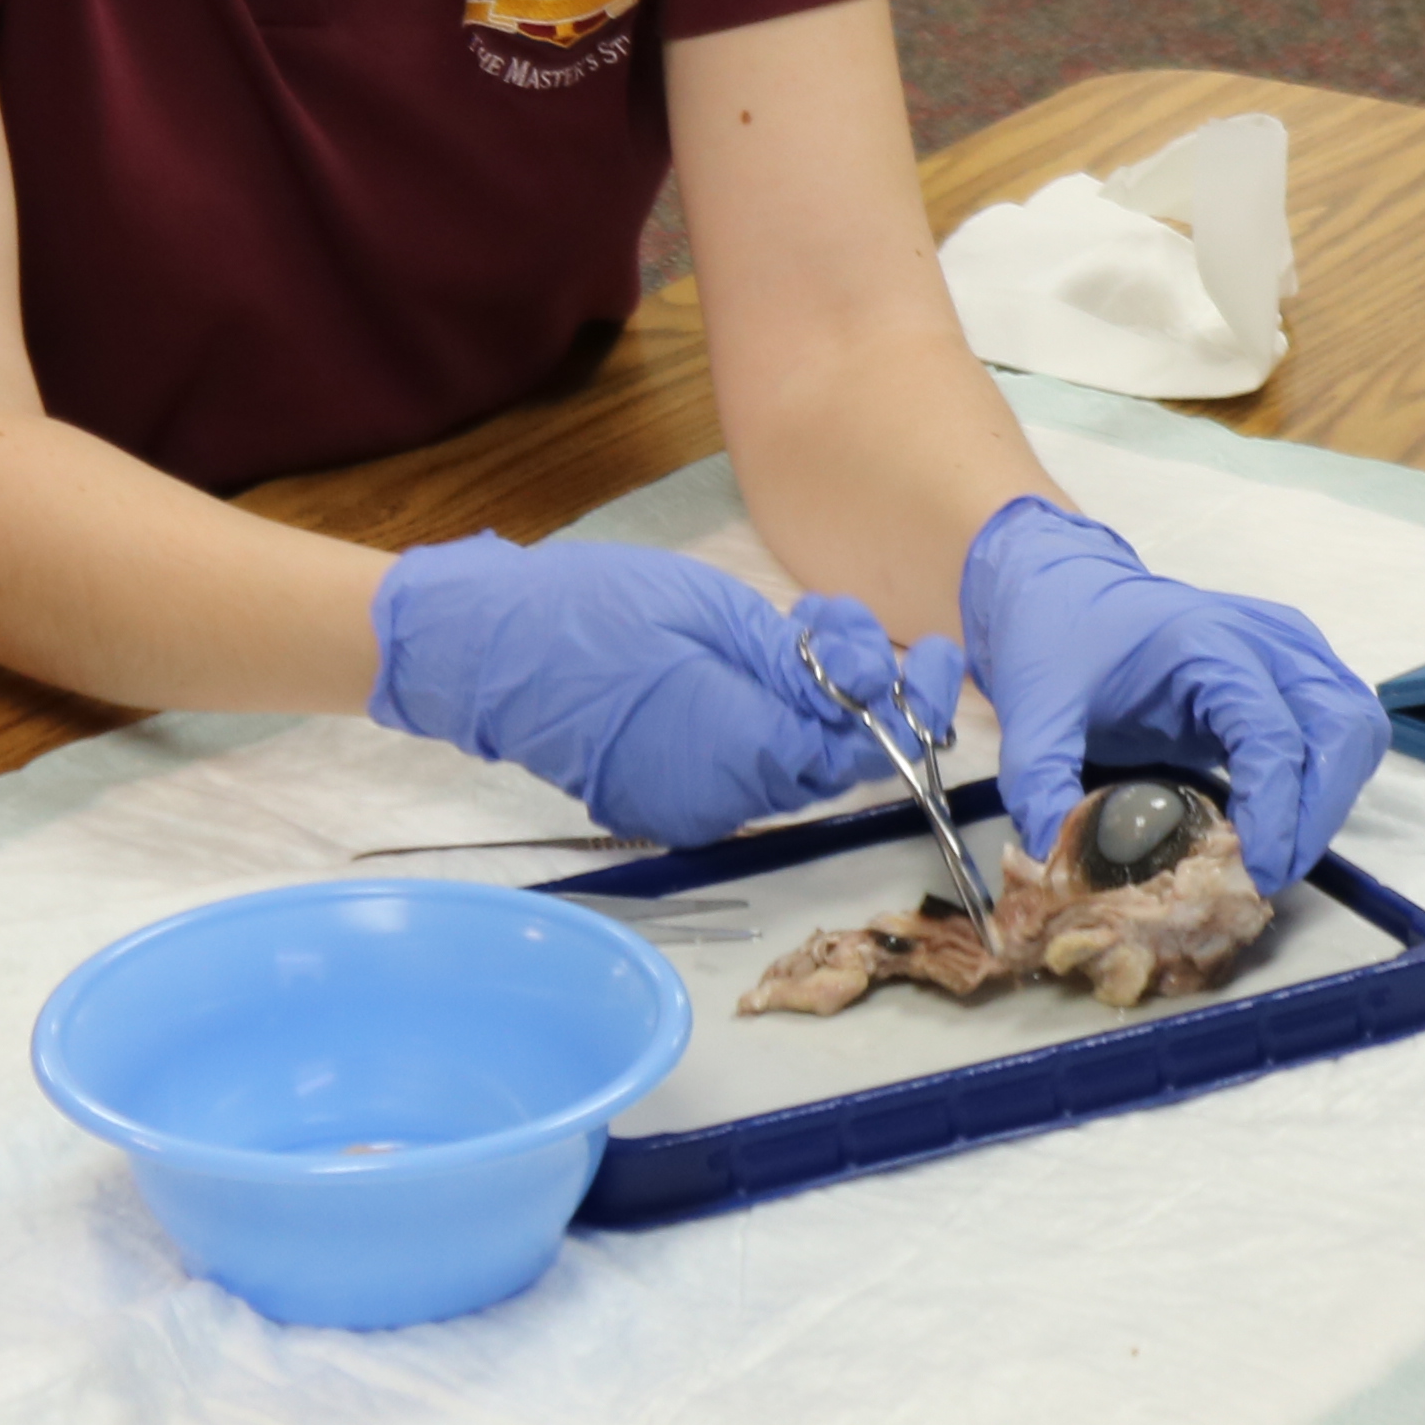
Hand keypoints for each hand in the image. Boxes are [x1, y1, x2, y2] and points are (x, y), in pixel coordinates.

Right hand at [368, 535, 966, 845]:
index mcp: (743, 756)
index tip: (936, 656)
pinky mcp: (659, 801)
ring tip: (803, 634)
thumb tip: (869, 698)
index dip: (905, 706)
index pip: (855, 750)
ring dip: (813, 712)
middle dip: (864, 705)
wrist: (487, 647)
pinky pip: (737, 773)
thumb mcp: (716, 619)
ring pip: (785, 771)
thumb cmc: (598, 615)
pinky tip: (756, 672)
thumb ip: (799, 669)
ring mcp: (685, 810)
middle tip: (861, 633)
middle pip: (826, 767)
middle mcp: (722, 804)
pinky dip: (764, 730)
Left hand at [957, 498, 1388, 890]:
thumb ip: (1040, 781)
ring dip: (1331, 799)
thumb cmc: (1059, 639)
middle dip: (1318, 814)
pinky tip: (1283, 818)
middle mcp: (1265, 638)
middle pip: (1341, 728)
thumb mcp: (1033, 709)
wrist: (1069, 587)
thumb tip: (1054, 858)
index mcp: (1205, 642)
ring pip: (1356, 727)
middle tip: (1272, 875)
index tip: (1255, 873)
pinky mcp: (1297, 668)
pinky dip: (1328, 778)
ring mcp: (1290, 649)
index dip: (1276, 812)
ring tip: (1280, 853)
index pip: (1274, 734)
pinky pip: (1343, 726)